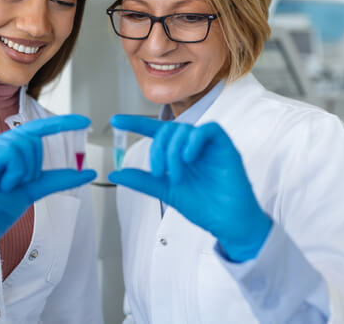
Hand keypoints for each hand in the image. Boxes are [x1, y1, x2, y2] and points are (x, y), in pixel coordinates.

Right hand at [0, 114, 95, 283]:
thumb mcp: (32, 191)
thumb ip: (56, 179)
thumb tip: (87, 172)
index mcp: (3, 150)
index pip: (36, 130)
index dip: (61, 123)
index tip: (85, 122)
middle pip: (33, 139)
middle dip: (33, 168)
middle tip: (15, 187)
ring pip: (23, 146)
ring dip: (22, 174)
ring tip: (5, 189)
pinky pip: (11, 154)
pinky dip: (14, 174)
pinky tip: (0, 187)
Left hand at [108, 115, 270, 261]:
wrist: (228, 223)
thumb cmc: (203, 206)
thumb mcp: (166, 191)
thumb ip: (143, 181)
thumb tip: (116, 174)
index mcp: (178, 153)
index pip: (155, 131)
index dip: (135, 123)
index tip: (115, 120)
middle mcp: (192, 146)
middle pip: (168, 130)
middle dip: (158, 149)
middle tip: (159, 172)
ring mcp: (209, 146)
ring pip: (185, 129)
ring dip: (174, 150)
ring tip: (176, 174)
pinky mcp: (226, 147)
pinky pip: (209, 130)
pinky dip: (194, 140)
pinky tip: (189, 157)